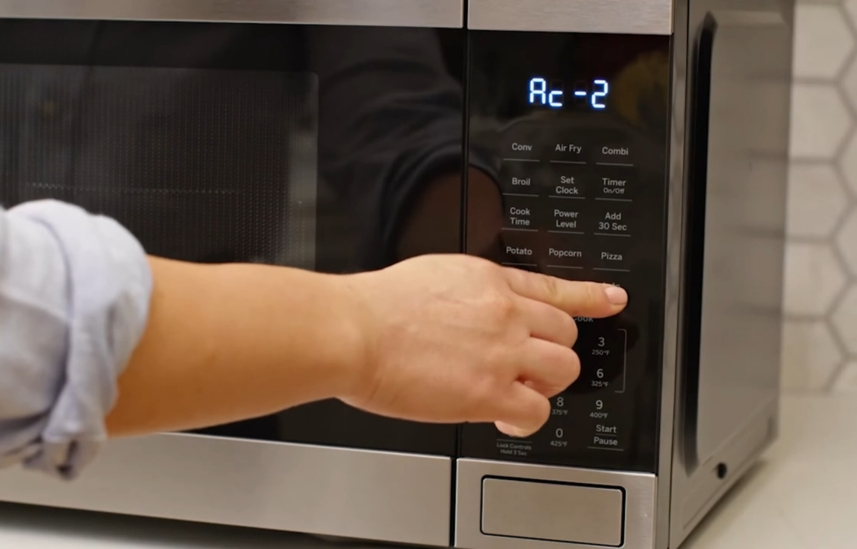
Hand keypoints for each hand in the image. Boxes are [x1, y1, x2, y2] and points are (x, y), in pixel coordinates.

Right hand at [339, 254, 627, 437]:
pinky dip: (524, 418)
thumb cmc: (375, 308)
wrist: (354, 330)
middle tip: (526, 368)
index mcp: (489, 281)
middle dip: (551, 352)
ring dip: (545, 383)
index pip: (554, 288)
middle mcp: (505, 312)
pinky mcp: (489, 390)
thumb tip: (476, 317)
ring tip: (516, 391)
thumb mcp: (432, 278)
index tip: (611, 300)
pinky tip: (503, 416)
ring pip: (562, 369)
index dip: (589, 296)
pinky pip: (536, 411)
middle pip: (566, 333)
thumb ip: (467, 296)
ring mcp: (502, 351)